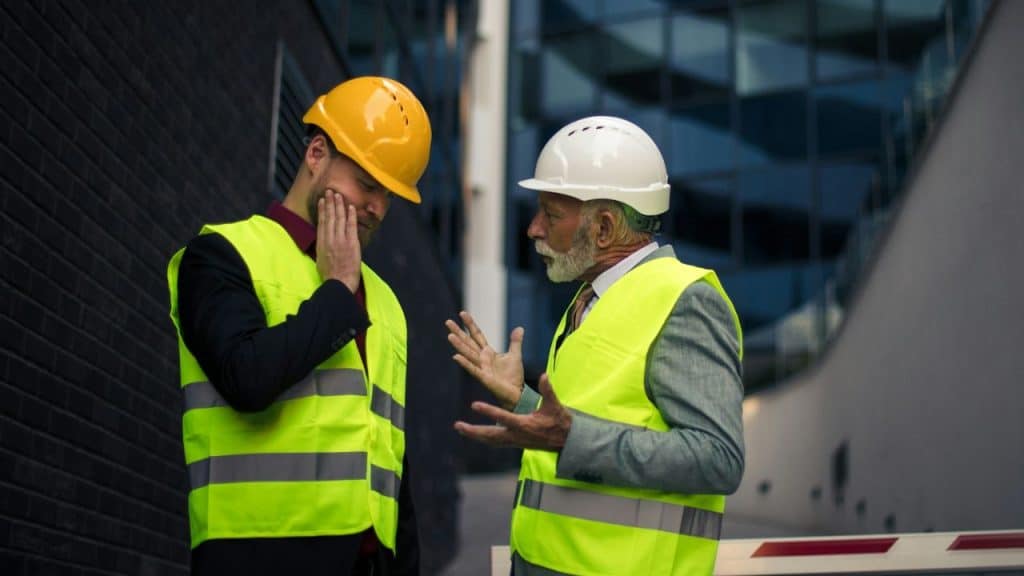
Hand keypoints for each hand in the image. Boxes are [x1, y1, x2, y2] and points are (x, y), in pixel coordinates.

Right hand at [316, 190, 360, 292]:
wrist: (338, 283)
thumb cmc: (330, 276)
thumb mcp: (320, 260)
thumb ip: (322, 248)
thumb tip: (323, 241)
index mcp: (321, 243)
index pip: (322, 222)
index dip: (323, 210)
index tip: (323, 201)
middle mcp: (330, 239)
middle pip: (330, 217)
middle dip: (330, 203)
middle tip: (330, 192)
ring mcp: (341, 240)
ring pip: (339, 219)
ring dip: (339, 205)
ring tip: (339, 195)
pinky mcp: (352, 243)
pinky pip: (351, 226)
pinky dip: (351, 216)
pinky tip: (351, 207)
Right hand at [446, 311, 523, 408]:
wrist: (516, 393)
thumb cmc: (513, 376)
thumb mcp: (515, 355)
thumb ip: (515, 342)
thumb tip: (519, 328)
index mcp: (488, 352)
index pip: (477, 335)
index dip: (470, 324)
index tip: (462, 313)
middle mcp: (482, 358)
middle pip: (468, 342)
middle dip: (458, 332)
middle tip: (447, 322)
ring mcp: (481, 368)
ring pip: (468, 354)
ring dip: (459, 345)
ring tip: (450, 336)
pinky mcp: (484, 378)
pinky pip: (473, 369)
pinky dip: (465, 363)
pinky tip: (456, 356)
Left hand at [454, 374, 571, 451]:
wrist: (565, 440)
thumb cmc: (559, 420)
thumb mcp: (555, 405)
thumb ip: (548, 390)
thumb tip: (544, 375)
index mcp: (525, 424)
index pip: (503, 417)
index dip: (488, 411)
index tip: (474, 404)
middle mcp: (517, 435)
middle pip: (491, 435)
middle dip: (473, 430)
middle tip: (457, 425)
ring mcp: (515, 441)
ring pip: (490, 440)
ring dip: (474, 435)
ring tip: (459, 427)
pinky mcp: (515, 443)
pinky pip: (495, 442)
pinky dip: (483, 438)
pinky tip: (474, 434)